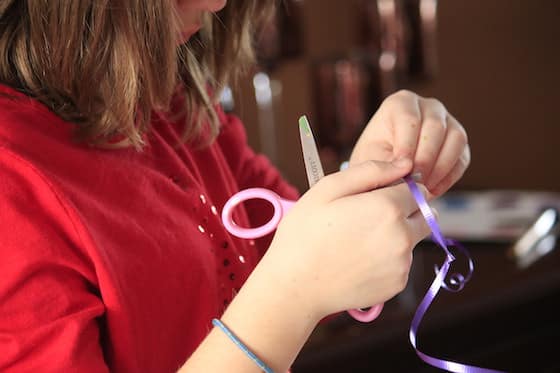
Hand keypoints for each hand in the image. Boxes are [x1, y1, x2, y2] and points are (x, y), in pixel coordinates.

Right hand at [261, 160, 430, 318]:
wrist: (295, 287)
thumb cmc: (305, 233)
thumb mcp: (327, 189)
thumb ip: (370, 171)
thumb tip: (404, 164)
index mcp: (388, 207)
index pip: (416, 188)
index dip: (395, 189)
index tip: (371, 198)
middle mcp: (403, 236)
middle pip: (424, 214)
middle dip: (405, 211)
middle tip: (368, 218)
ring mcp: (402, 263)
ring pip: (413, 239)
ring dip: (396, 235)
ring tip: (358, 241)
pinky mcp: (398, 284)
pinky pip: (402, 263)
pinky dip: (387, 259)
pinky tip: (359, 261)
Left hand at [349, 90, 469, 195]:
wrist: (384, 169)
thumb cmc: (373, 161)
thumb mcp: (371, 159)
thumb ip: (386, 164)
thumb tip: (405, 175)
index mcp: (401, 103)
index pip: (409, 119)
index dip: (407, 146)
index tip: (402, 168)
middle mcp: (428, 106)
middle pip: (435, 127)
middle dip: (425, 159)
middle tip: (414, 183)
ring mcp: (448, 122)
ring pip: (455, 139)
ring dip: (440, 168)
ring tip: (422, 190)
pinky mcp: (459, 143)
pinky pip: (462, 158)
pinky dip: (449, 177)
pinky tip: (432, 191)